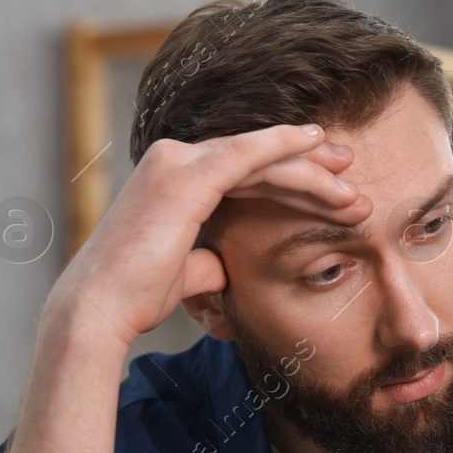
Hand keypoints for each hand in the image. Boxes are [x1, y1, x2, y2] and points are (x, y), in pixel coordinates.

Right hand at [52, 123, 371, 339]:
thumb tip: (223, 267)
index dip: (289, 178)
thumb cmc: (135, 298)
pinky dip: (282, 144)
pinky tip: (315, 143)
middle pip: (256, 160)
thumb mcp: (184, 274)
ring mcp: (176, 163)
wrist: (101, 309)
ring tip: (351, 183)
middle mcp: (173, 162)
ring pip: (259, 158)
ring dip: (309, 169)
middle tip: (351, 172)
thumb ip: (206, 262)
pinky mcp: (185, 176)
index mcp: (174, 182)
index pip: (244, 172)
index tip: (330, 187)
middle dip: (307, 168)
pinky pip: (246, 153)